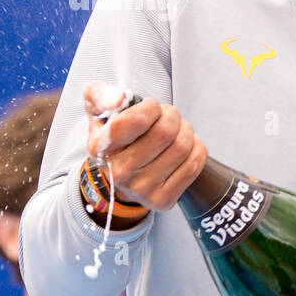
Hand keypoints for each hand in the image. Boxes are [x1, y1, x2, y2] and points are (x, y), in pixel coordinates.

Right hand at [83, 82, 206, 212]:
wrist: (118, 180)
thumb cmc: (115, 141)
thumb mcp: (100, 114)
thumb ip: (100, 96)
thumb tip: (118, 99)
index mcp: (101, 147)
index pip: (136, 120)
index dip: (151, 107)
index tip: (150, 107)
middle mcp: (120, 172)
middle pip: (166, 131)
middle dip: (172, 115)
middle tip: (168, 116)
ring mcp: (142, 189)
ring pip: (183, 146)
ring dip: (186, 130)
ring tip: (177, 130)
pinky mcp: (163, 200)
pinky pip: (194, 164)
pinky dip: (196, 148)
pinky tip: (185, 147)